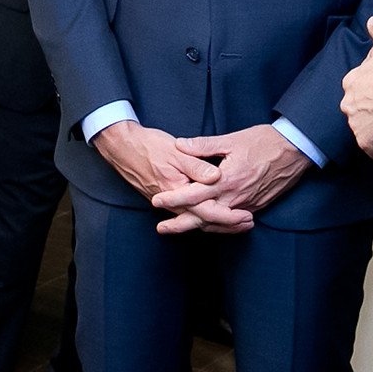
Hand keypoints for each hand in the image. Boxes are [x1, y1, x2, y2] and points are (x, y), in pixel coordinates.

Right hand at [90, 120, 245, 234]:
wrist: (123, 148)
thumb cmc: (149, 146)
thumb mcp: (175, 151)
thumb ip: (196, 165)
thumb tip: (216, 177)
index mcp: (178, 190)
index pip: (207, 211)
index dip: (228, 216)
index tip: (246, 216)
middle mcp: (173, 203)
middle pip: (203, 221)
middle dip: (228, 225)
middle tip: (249, 223)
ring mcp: (169, 203)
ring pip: (196, 221)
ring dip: (218, 224)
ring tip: (238, 223)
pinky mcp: (167, 200)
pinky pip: (189, 215)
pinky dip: (204, 218)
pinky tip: (215, 216)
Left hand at [154, 124, 311, 231]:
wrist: (295, 151)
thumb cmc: (264, 142)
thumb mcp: (232, 140)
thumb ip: (204, 145)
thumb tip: (180, 144)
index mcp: (227, 179)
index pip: (195, 194)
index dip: (174, 198)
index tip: (157, 201)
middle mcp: (236, 196)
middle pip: (203, 217)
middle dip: (181, 224)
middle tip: (161, 229)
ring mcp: (247, 204)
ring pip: (218, 222)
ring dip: (198, 227)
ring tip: (178, 229)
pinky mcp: (256, 206)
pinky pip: (232, 222)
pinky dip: (217, 226)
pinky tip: (207, 226)